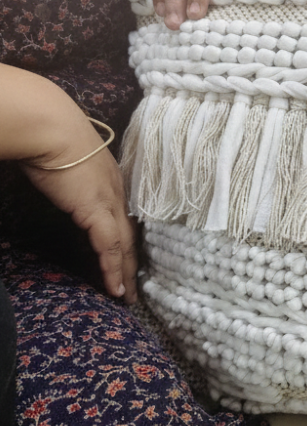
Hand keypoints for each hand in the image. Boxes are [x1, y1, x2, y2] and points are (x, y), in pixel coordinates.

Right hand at [0, 65, 137, 303]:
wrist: (51, 128)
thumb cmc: (54, 138)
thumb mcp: (71, 162)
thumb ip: (76, 179)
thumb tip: (68, 187)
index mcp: (113, 179)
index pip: (125, 217)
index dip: (128, 240)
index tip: (130, 260)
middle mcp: (118, 191)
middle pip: (130, 234)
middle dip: (133, 263)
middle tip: (135, 288)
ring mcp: (110, 201)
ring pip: (125, 245)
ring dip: (126, 273)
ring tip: (126, 297)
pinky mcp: (97, 210)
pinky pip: (110, 247)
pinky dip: (113, 269)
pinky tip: (114, 288)